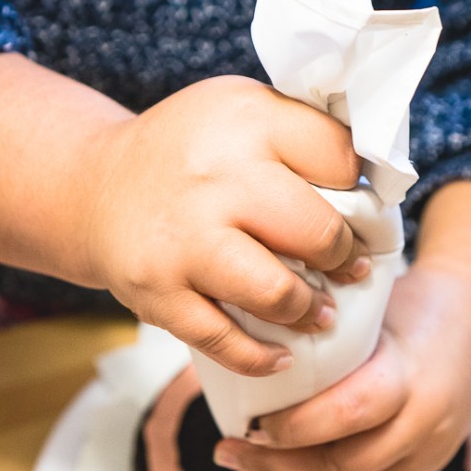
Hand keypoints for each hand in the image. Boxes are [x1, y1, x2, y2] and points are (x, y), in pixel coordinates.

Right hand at [87, 75, 367, 374]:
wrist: (94, 189)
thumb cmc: (188, 155)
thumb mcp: (240, 113)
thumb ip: (300, 135)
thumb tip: (376, 183)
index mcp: (246, 121)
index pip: (339, 159)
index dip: (365, 193)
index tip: (366, 215)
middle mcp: (214, 177)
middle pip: (318, 231)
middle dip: (344, 258)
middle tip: (348, 268)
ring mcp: (183, 240)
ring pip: (278, 293)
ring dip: (310, 311)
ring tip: (320, 312)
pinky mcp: (158, 292)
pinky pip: (226, 341)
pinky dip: (262, 357)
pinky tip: (281, 354)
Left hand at [214, 263, 470, 470]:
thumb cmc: (411, 308)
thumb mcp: (371, 309)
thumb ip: (325, 341)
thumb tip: (250, 361)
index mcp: (411, 373)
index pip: (351, 412)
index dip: (296, 428)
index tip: (250, 423)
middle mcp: (425, 423)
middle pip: (346, 464)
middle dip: (277, 469)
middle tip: (227, 455)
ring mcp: (428, 454)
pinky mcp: (422, 470)